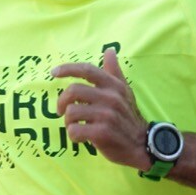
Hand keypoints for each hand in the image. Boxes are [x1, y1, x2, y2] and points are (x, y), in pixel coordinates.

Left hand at [52, 49, 149, 170]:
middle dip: (62, 102)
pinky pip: (75, 130)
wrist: (141, 144)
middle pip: (73, 91)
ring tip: (75, 126)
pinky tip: (81, 137)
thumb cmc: (128, 117)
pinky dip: (73, 135)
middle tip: (61, 111)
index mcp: (113, 86)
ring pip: (71, 112)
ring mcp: (106, 115)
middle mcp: (111, 97)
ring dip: (68, 121)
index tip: (53, 72)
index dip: (68, 68)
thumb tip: (109, 50)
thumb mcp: (124, 92)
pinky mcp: (102, 133)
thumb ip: (114, 72)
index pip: (87, 70)